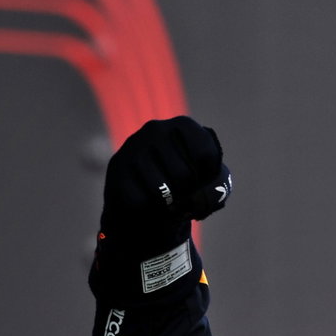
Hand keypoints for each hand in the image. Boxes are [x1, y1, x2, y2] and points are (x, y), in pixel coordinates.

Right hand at [99, 117, 231, 256]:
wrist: (148, 202)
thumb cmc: (186, 185)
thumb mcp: (210, 181)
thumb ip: (219, 185)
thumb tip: (199, 199)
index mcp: (184, 125)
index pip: (207, 156)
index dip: (208, 179)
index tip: (200, 179)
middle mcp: (156, 129)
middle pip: (184, 175)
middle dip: (187, 196)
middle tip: (182, 195)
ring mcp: (132, 147)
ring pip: (161, 191)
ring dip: (168, 205)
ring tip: (166, 199)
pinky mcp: (116, 168)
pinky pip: (140, 201)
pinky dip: (148, 209)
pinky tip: (147, 201)